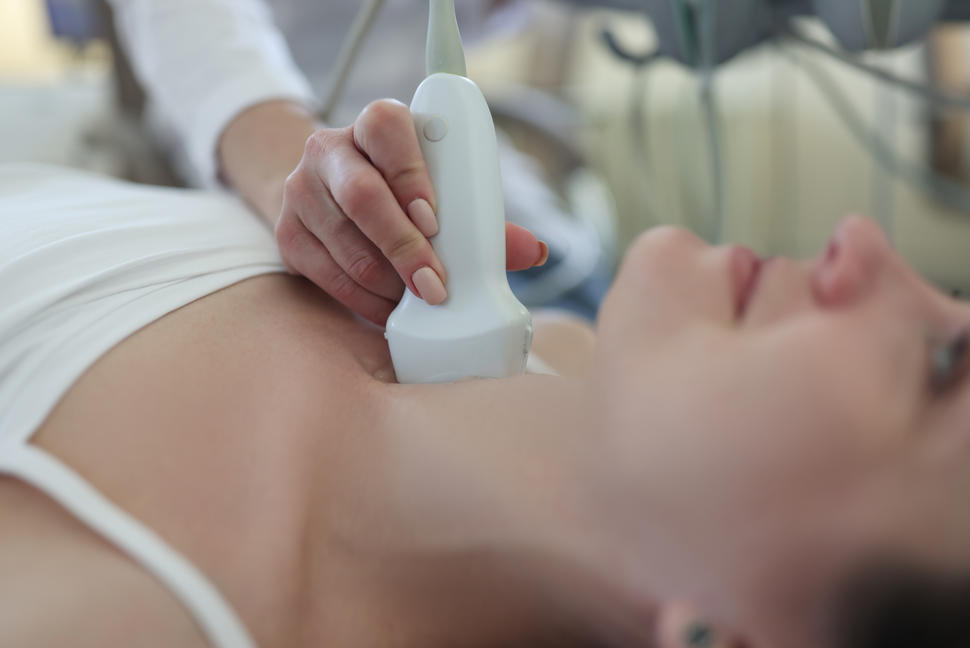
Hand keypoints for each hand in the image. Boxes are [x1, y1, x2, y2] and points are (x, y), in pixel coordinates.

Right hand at [274, 99, 546, 324]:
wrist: (329, 195)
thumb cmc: (399, 192)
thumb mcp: (436, 190)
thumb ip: (480, 218)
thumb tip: (533, 251)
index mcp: (374, 125)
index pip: (386, 129)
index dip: (411, 174)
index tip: (434, 219)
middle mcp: (329, 150)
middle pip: (363, 195)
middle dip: (403, 247)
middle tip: (434, 284)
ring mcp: (302, 192)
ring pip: (346, 242)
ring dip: (388, 281)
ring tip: (417, 299)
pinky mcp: (289, 234)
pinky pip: (328, 274)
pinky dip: (364, 299)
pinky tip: (388, 308)